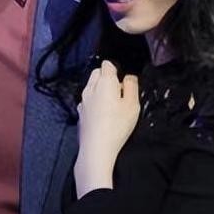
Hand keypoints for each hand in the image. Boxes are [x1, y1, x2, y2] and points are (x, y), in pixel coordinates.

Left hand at [74, 60, 139, 197]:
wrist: (96, 148)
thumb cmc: (116, 127)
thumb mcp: (133, 105)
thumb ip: (132, 86)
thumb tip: (129, 77)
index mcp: (104, 82)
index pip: (108, 64)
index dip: (117, 70)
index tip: (123, 81)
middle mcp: (90, 88)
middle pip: (97, 73)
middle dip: (107, 78)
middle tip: (120, 92)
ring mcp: (83, 101)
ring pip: (91, 87)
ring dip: (100, 90)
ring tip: (112, 105)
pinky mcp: (80, 113)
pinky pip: (88, 100)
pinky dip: (94, 102)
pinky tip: (103, 115)